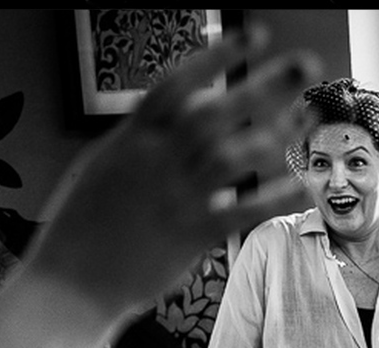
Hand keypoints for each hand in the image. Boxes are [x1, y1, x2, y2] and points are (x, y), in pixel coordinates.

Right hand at [28, 28, 319, 322]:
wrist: (69, 282)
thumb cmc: (82, 227)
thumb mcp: (103, 167)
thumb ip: (140, 142)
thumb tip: (166, 121)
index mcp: (131, 137)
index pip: (179, 84)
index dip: (218, 56)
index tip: (254, 35)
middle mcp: (156, 159)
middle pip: (219, 110)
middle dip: (266, 84)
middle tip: (308, 64)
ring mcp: (175, 196)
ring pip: (236, 155)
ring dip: (279, 134)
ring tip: (309, 117)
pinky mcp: (192, 235)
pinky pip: (245, 210)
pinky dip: (278, 196)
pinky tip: (308, 185)